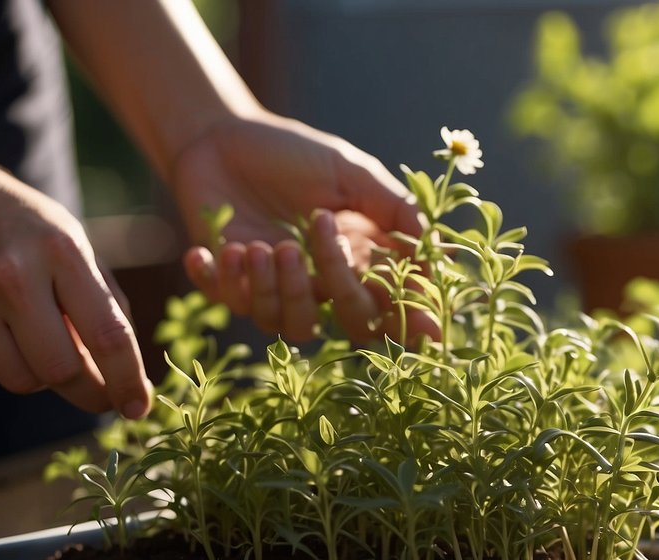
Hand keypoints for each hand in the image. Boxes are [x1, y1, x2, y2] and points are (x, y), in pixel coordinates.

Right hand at [0, 125, 152, 417]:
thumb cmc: (28, 227)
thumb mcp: (78, 247)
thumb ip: (105, 306)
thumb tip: (127, 374)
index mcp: (60, 252)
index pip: (107, 335)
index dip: (128, 380)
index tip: (140, 406)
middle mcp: (12, 278)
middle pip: (63, 371)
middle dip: (93, 394)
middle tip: (108, 396)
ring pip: (25, 382)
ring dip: (50, 380)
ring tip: (55, 350)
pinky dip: (15, 367)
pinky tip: (16, 337)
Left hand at [171, 113, 436, 343]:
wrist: (221, 135)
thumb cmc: (292, 153)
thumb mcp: (351, 171)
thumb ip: (395, 208)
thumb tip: (438, 252)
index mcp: (358, 259)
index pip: (392, 303)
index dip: (409, 319)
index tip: (423, 324)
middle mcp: (323, 282)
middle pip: (349, 323)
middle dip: (336, 286)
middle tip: (311, 233)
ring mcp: (277, 287)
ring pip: (291, 325)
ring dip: (277, 289)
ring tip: (262, 246)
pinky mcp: (232, 283)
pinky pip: (233, 305)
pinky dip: (228, 282)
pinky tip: (225, 249)